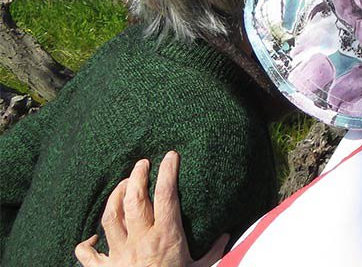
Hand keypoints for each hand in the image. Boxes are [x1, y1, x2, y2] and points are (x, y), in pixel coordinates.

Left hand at [75, 152, 228, 266]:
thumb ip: (213, 252)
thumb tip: (226, 236)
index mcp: (166, 236)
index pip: (166, 195)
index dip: (168, 171)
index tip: (170, 156)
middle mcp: (141, 240)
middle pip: (134, 199)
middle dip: (136, 176)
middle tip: (142, 164)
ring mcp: (120, 253)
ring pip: (110, 217)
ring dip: (114, 197)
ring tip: (121, 186)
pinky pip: (87, 254)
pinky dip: (86, 244)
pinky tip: (91, 238)